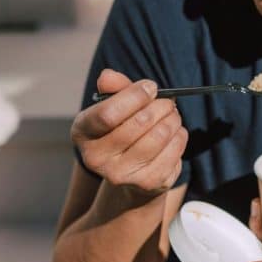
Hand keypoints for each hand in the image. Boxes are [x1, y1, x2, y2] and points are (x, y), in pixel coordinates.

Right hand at [72, 69, 187, 195]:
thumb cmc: (121, 128)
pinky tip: (174, 133)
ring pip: (160, 135)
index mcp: (82, 132)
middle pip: (140, 122)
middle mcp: (96, 159)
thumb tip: (108, 76)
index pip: (108, 114)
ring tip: (172, 115)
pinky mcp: (147, 184)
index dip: (135, 96)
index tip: (150, 87)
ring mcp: (121, 175)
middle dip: (160, 105)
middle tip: (167, 101)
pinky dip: (180, 136)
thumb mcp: (113, 105)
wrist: (129, 172)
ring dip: (172, 119)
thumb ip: (113, 87)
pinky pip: (174, 151)